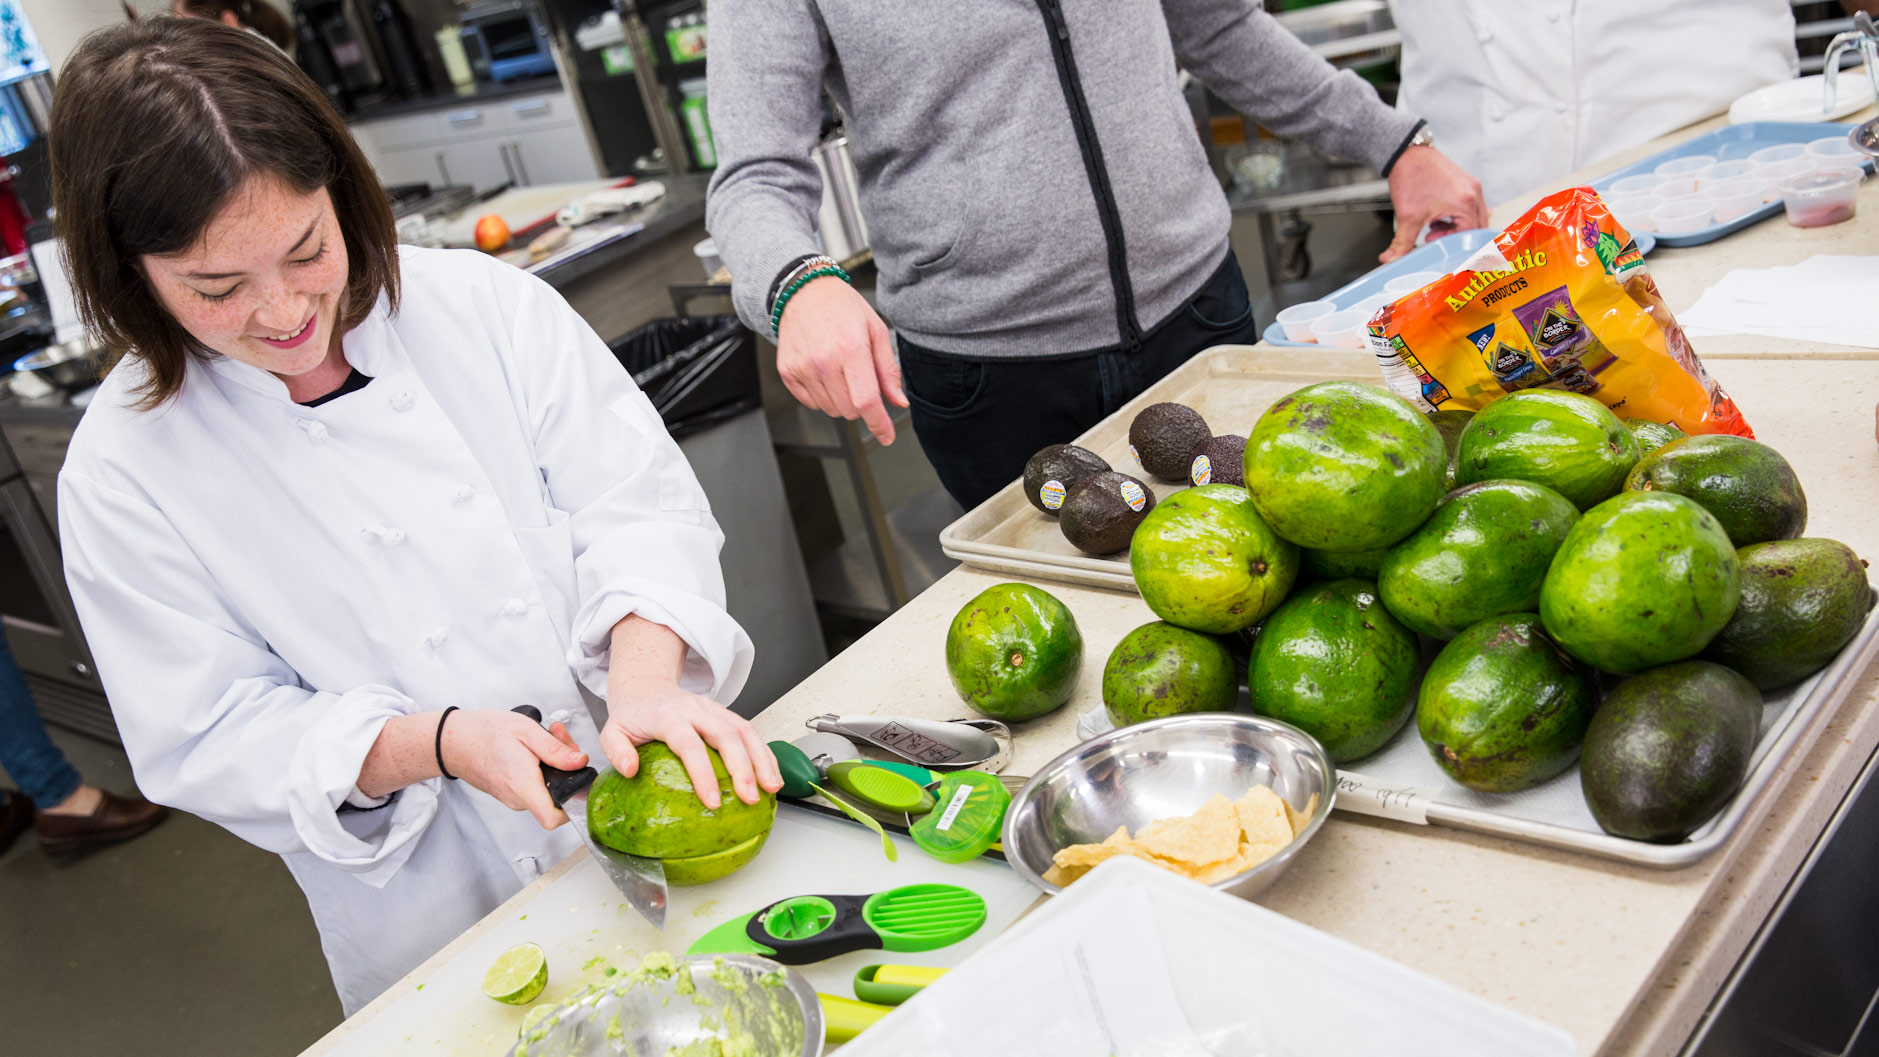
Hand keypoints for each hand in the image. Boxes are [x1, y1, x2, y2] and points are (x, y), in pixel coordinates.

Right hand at [440, 710, 588, 829]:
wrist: (453, 740)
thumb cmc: (484, 733)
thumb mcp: (526, 731)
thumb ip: (555, 749)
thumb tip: (579, 762)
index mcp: (522, 784)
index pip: (554, 819)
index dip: (575, 806)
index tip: (581, 784)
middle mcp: (517, 798)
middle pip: (556, 798)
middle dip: (568, 768)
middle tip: (562, 740)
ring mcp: (512, 797)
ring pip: (546, 789)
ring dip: (555, 763)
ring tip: (548, 736)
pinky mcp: (509, 792)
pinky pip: (534, 785)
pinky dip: (541, 766)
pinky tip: (536, 746)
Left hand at [600, 681, 782, 809]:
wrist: (646, 686)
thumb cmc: (633, 714)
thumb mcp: (612, 731)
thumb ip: (616, 750)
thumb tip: (630, 770)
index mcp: (669, 716)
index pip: (690, 745)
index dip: (704, 773)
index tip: (713, 801)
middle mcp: (696, 710)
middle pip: (727, 735)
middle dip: (743, 768)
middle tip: (750, 798)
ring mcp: (715, 710)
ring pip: (746, 730)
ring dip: (763, 759)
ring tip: (772, 787)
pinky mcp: (726, 714)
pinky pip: (751, 731)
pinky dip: (765, 753)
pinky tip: (772, 774)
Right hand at [776, 276, 907, 443]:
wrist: (804, 292)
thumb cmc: (842, 307)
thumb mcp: (875, 331)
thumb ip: (888, 370)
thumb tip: (898, 401)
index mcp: (850, 348)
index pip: (866, 401)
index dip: (879, 424)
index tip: (886, 435)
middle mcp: (823, 361)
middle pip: (849, 410)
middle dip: (861, 403)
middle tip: (859, 377)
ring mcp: (802, 368)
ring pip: (831, 409)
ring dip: (841, 399)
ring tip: (839, 369)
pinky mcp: (788, 372)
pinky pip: (811, 403)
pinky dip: (822, 394)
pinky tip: (823, 371)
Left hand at [1382, 146, 1488, 263]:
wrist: (1406, 153)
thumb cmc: (1410, 177)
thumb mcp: (1406, 217)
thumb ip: (1401, 243)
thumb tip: (1390, 260)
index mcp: (1464, 202)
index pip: (1469, 234)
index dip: (1450, 242)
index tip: (1432, 241)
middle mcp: (1473, 193)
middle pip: (1477, 227)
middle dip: (1456, 237)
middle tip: (1435, 237)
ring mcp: (1472, 186)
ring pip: (1475, 217)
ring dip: (1457, 226)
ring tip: (1434, 226)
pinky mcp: (1467, 182)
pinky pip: (1471, 206)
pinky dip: (1458, 216)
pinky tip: (1440, 216)